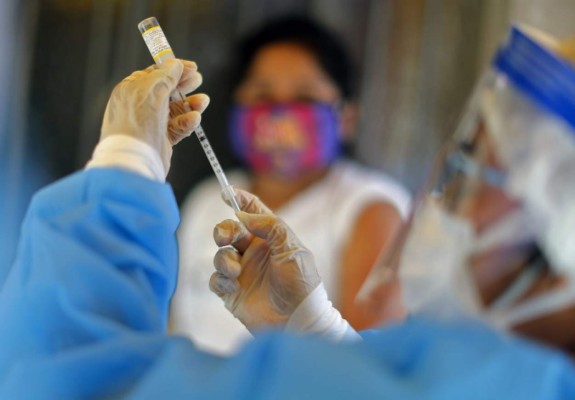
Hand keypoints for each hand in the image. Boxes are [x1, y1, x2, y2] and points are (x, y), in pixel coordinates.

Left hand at [100, 59, 208, 171]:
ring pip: (176, 109)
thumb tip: (174, 64)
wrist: (134, 158)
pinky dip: (188, 122)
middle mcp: (141, 106)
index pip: (155, 74)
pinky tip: (194, 119)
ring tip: (204, 100)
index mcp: (132, 90)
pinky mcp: (161, 139)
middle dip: (184, 85)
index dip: (173, 69)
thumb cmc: (137, 122)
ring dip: (191, 104)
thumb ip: (165, 76)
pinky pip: (178, 127)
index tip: (192, 67)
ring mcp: (152, 123)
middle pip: (167, 91)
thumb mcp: (151, 91)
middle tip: (198, 80)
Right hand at [210, 189, 320, 331]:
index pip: (253, 212)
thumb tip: (243, 214)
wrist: (298, 320)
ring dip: (224, 259)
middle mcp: (254, 253)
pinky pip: (215, 279)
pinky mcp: (232, 292)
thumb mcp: (292, 248)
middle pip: (229, 230)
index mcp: (270, 239)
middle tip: (226, 237)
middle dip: (223, 230)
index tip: (226, 190)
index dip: (240, 199)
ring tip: (236, 271)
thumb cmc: (301, 284)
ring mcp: (242, 272)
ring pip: (220, 254)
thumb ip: (270, 226)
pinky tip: (235, 286)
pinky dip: (221, 279)